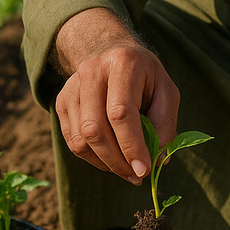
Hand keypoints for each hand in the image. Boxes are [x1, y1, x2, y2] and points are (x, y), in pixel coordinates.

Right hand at [53, 8, 179, 184]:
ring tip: (126, 169)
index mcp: (123, 64)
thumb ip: (165, 125)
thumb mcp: (167, 93)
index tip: (143, 170)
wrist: (112, 53)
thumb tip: (157, 161)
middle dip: (117, 161)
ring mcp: (72, 87)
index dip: (131, 146)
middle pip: (95, 129)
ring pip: (81, 139)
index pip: (120, 113)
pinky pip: (72, 141)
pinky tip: (110, 158)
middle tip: (136, 176)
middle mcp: (92, 72)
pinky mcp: (62, 101)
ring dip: (105, 163)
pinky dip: (92, 158)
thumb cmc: (145, 78)